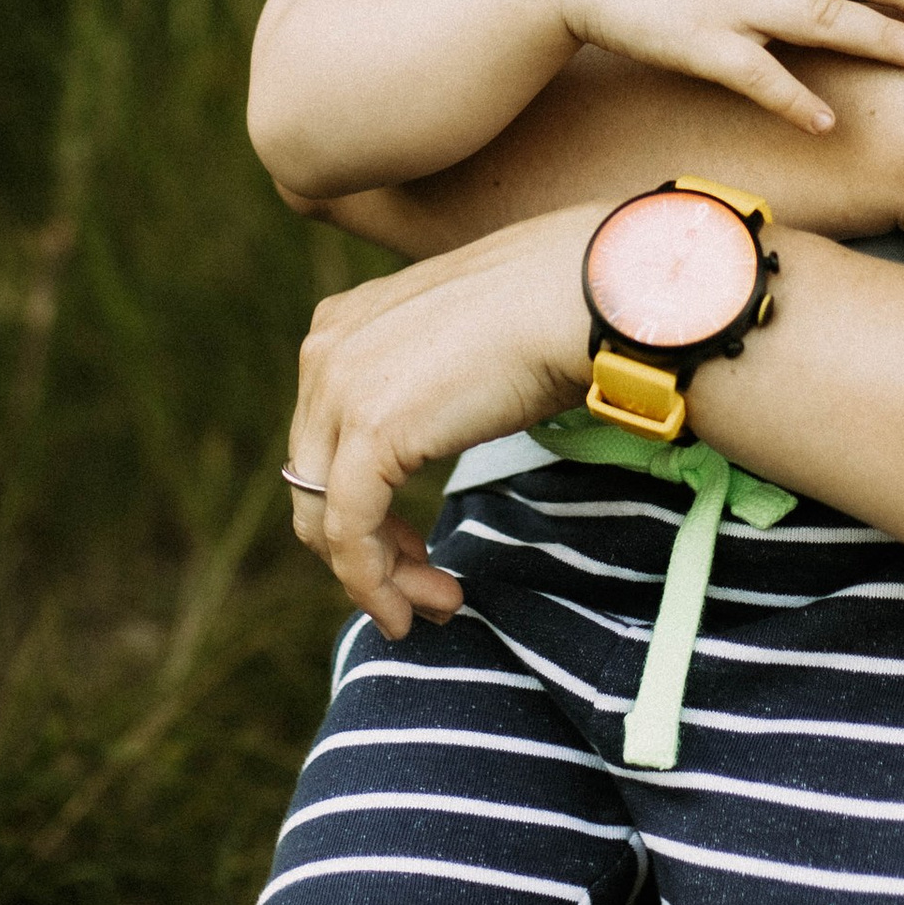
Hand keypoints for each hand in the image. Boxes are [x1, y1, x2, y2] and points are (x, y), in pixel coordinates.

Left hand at [284, 208, 595, 635]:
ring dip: (377, 578)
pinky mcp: (371, 432)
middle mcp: (326, 350)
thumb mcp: (462, 345)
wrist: (587, 292)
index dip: (363, 508)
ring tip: (436, 605)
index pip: (324, 442)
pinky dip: (371, 584)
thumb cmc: (555, 311)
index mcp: (343, 324)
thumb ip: (427, 381)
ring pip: (326, 518)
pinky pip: (349, 532)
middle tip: (430, 591)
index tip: (417, 551)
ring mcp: (340, 389)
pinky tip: (406, 612)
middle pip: (316, 483)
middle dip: (370, 549)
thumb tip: (435, 422)